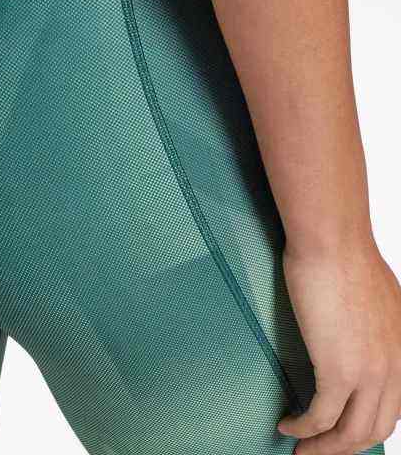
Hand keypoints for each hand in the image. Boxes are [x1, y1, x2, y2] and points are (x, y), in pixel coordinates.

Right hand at [278, 239, 400, 453]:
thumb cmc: (343, 255)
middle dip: (343, 449)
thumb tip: (354, 329)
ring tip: (299, 451)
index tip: (340, 433)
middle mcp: (395, 368)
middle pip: (374, 429)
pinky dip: (303, 429)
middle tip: (316, 452)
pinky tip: (286, 425)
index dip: (365, 427)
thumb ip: (374, 323)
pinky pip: (321, 416)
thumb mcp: (376, 296)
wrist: (332, 243)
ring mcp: (369, 372)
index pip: (392, 407)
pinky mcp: (338, 370)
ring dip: (323, 449)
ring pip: (350, 433)